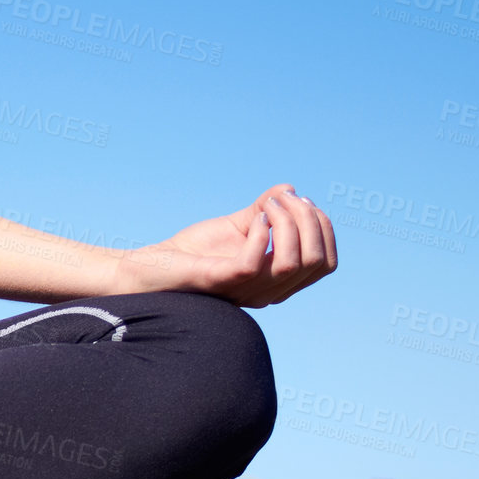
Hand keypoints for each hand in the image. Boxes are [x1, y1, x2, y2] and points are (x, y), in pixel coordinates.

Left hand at [109, 183, 337, 307]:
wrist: (153, 267)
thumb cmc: (195, 252)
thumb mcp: (239, 225)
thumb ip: (265, 209)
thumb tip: (290, 188)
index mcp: (278, 280)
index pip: (325, 262)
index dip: (322, 228)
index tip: (299, 200)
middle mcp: (269, 291)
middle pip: (316, 261)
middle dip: (309, 221)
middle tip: (283, 198)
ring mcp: (247, 289)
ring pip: (293, 263)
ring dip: (287, 222)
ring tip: (268, 204)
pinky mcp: (222, 280)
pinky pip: (255, 262)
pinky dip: (261, 233)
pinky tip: (254, 217)